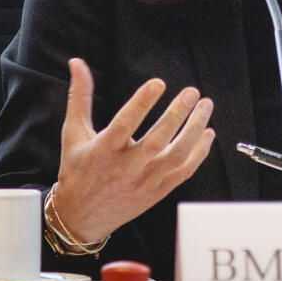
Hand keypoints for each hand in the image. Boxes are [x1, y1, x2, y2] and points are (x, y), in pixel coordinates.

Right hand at [51, 58, 215, 242]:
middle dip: (177, 114)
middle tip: (191, 92)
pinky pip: (184, 172)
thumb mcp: (74, 134)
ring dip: (195, 130)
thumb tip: (78, 63)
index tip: (158, 83)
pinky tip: (207, 133)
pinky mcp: (158, 192)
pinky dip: (200, 153)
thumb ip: (80, 97)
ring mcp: (144, 181)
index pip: (124, 124)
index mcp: (103, 151)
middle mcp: (126, 167)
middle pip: (157, 141)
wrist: (80, 217)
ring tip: (205, 106)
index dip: (141, 103)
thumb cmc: (77, 170)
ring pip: (176, 156)